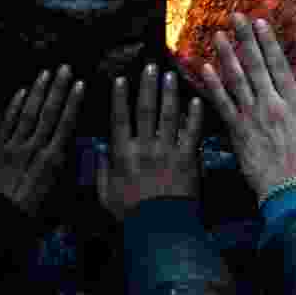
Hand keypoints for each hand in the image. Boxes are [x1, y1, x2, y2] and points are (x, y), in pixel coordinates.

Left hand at [0, 65, 83, 215]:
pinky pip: (6, 122)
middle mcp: (34, 147)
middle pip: (48, 113)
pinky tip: (21, 92)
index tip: (80, 84)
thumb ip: (67, 169)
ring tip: (45, 73)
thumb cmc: (34, 210)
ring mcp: (13, 145)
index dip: (73, 103)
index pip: (66, 124)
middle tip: (64, 68)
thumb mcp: (59, 193)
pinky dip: (14, 106)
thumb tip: (76, 149)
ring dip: (37, 92)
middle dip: (57, 89)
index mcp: (53, 158)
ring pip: (28, 113)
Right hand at [99, 64, 203, 220]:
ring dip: (170, 93)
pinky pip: (192, 132)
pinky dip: (194, 115)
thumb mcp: (106, 194)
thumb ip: (102, 170)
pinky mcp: (188, 158)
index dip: (120, 98)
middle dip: (147, 86)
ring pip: (169, 116)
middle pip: (145, 110)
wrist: (160, 228)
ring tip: (171, 75)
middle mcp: (145, 147)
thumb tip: (98, 149)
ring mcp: (168, 151)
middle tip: (150, 66)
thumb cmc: (130, 213)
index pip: (120, 119)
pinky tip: (196, 99)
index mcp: (123, 154)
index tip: (121, 78)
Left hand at [200, 14, 295, 199]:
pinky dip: (213, 86)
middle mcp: (270, 102)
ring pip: (236, 79)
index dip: (268, 41)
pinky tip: (205, 69)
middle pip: (255, 64)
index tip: (260, 22)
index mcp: (292, 101)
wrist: (291, 188)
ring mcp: (251, 116)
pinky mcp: (237, 130)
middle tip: (234, 16)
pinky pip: (222, 104)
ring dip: (226, 55)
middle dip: (245, 39)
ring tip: (217, 35)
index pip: (278, 64)